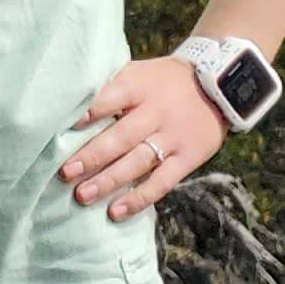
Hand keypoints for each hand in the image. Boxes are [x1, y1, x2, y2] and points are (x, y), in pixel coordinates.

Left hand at [62, 51, 230, 217]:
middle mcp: (156, 112)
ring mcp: (173, 138)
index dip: (89, 112)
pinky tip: (116, 211)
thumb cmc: (164, 81)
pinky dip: (139, 198)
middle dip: (91, 156)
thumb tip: (70, 103)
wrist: (220, 84)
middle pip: (121, 136)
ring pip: (137, 163)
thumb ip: (111, 86)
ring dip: (109, 181)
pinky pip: (161, 182)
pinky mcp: (187, 159)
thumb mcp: (139, 72)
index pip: (111, 97)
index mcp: (140, 86)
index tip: (64, 126)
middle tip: (65, 173)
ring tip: (83, 195)